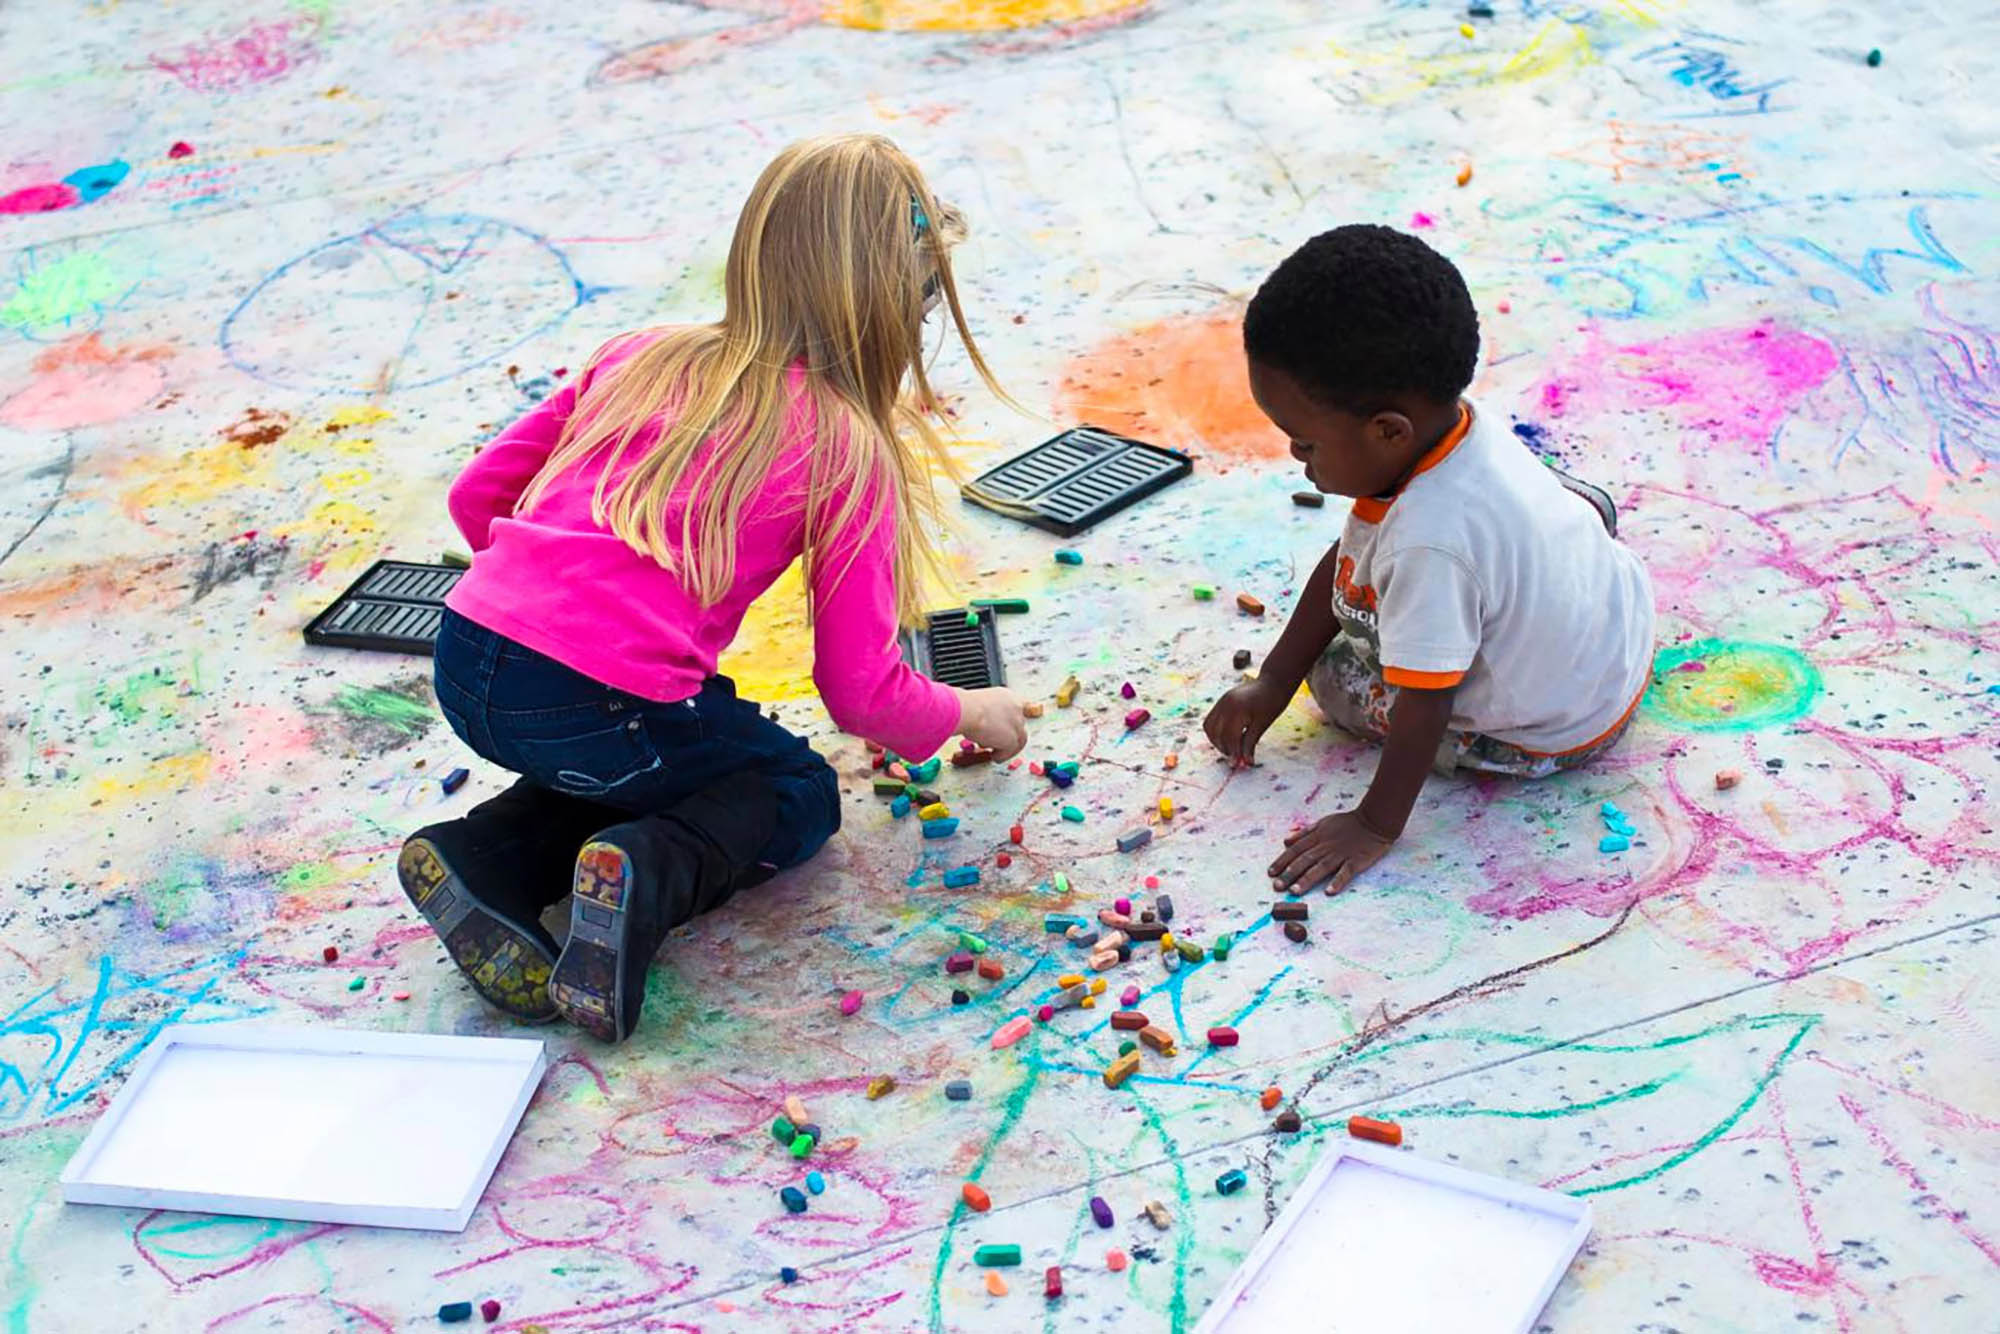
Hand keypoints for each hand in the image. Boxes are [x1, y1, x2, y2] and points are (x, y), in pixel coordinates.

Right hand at [955, 687, 1028, 761]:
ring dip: (1007, 748)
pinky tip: (994, 757)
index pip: (1018, 709)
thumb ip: (986, 713)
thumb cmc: (965, 706)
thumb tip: (982, 722)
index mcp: (1007, 697)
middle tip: (997, 742)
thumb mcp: (979, 705)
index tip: (1010, 727)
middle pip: (1018, 726)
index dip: (1014, 719)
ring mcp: (1016, 724)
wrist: (967, 711)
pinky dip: (1002, 755)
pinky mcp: (1012, 738)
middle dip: (1007, 736)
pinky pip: (1010, 751)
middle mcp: (1015, 708)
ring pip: (1018, 740)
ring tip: (996, 753)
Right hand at [1203, 678, 1290, 767]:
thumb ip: (1250, 743)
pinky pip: (1211, 720)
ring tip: (1231, 748)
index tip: (1237, 766)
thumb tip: (1247, 763)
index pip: (1229, 737)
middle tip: (1235, 758)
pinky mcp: (1221, 701)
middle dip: (1224, 748)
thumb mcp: (1262, 725)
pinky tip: (1228, 738)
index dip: (1233, 753)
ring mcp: (1221, 702)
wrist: (1273, 681)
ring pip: (1210, 727)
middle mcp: (1224, 704)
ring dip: (1217, 740)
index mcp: (1236, 709)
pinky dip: (1216, 731)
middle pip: (1216, 733)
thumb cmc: (1272, 702)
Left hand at [1269, 809, 1393, 895]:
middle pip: (1305, 860)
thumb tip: (1286, 841)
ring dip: (1307, 879)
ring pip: (1321, 867)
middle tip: (1277, 886)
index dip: (1282, 861)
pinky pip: (1346, 872)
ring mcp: (1341, 854)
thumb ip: (1304, 833)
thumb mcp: (1322, 823)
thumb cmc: (1347, 823)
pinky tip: (1329, 891)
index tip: (1271, 873)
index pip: (1295, 850)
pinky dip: (1338, 881)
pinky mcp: (1356, 861)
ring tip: (1295, 891)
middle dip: (1289, 873)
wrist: (1374, 821)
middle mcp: (1326, 846)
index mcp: (1317, 837)